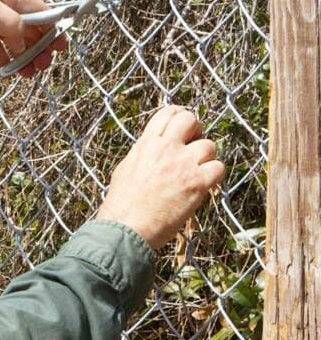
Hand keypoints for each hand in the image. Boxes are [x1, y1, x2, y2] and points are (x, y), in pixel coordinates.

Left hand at [0, 0, 66, 77]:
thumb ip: (16, 29)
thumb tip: (23, 46)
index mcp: (15, 0)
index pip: (43, 14)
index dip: (54, 30)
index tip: (60, 48)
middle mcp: (8, 11)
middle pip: (32, 32)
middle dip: (40, 49)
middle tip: (43, 67)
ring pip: (17, 45)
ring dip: (25, 60)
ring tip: (28, 75)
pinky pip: (0, 52)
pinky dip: (5, 63)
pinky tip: (6, 75)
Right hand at [95, 106, 224, 249]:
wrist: (126, 226)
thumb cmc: (122, 203)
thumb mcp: (126, 168)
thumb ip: (143, 153)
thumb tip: (152, 149)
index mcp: (146, 143)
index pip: (168, 113)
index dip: (179, 115)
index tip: (183, 127)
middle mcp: (166, 148)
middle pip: (190, 120)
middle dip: (196, 129)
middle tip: (193, 143)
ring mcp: (183, 164)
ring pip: (209, 145)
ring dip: (205, 157)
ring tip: (195, 172)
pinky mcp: (197, 183)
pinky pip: (218, 168)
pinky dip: (213, 175)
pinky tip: (202, 184)